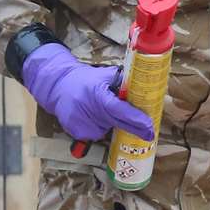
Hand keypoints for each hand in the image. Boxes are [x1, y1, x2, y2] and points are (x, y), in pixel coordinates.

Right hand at [21, 44, 153, 142]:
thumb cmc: (85, 79)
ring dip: (112, 124)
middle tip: (150, 134)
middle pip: (117, 123)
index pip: (119, 109)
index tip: (150, 125)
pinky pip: (96, 134)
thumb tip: (145, 84)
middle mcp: (88, 109)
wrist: (58, 86)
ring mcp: (81, 122)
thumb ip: (122, 81)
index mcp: (96, 94)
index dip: (135, 118)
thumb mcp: (104, 75)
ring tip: (100, 111)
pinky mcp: (76, 131)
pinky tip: (91, 117)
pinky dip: (99, 128)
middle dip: (136, 130)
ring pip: (107, 129)